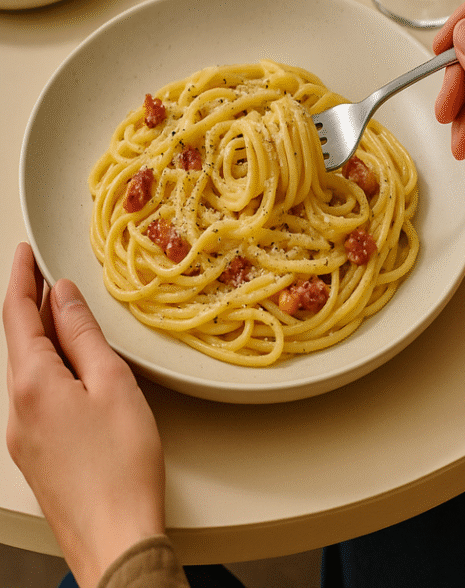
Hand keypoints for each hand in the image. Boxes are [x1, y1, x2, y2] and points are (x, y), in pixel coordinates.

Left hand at [3, 243, 164, 587]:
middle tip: (51, 278)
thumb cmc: (121, 463)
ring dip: (46, 339)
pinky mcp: (36, 455)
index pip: (18, 316)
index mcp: (32, 384)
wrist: (115, 538)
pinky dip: (51, 370)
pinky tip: (74, 370)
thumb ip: (83, 335)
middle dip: (34, 306)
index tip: (24, 252)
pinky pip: (37, 396)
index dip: (22, 278)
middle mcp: (17, 409)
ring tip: (68, 319)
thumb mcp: (111, 384)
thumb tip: (64, 296)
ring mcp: (22, 436)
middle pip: (21, 343)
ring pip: (29, 371)